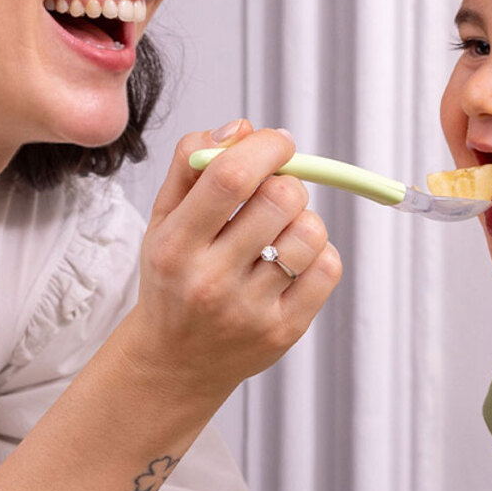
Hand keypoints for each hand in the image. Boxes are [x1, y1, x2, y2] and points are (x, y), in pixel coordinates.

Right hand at [121, 120, 341, 402]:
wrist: (174, 362)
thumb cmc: (173, 277)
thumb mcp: (163, 217)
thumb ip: (192, 162)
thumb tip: (242, 128)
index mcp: (176, 246)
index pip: (231, 177)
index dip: (266, 147)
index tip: (276, 143)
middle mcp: (211, 281)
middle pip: (280, 199)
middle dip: (286, 180)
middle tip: (273, 192)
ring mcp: (250, 311)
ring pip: (310, 231)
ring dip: (302, 218)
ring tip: (279, 230)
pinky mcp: (284, 331)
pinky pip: (328, 267)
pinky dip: (318, 252)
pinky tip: (292, 259)